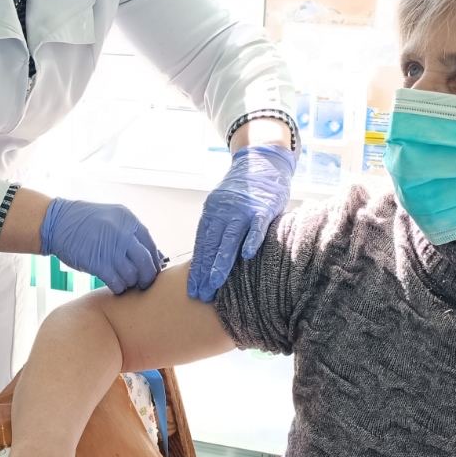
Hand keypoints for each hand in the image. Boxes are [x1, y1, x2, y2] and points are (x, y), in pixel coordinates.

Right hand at [40, 199, 163, 293]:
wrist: (56, 223)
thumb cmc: (84, 223)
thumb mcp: (111, 218)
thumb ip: (130, 233)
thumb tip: (154, 255)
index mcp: (128, 219)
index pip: (150, 244)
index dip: (153, 260)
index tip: (151, 269)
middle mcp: (123, 232)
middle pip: (146, 261)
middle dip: (147, 276)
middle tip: (143, 283)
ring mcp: (110, 248)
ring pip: (132, 274)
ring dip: (130, 283)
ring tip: (125, 282)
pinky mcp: (97, 262)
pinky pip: (117, 282)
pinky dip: (118, 287)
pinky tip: (115, 286)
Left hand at [187, 144, 295, 301]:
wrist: (263, 162)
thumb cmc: (245, 192)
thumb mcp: (225, 207)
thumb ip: (218, 228)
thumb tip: (209, 259)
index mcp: (212, 212)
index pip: (202, 244)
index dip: (197, 267)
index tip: (192, 288)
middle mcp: (224, 211)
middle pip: (211, 245)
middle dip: (204, 272)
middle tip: (199, 294)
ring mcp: (243, 209)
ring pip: (230, 239)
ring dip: (221, 262)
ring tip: (214, 283)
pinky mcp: (263, 208)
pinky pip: (257, 226)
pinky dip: (252, 239)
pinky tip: (247, 256)